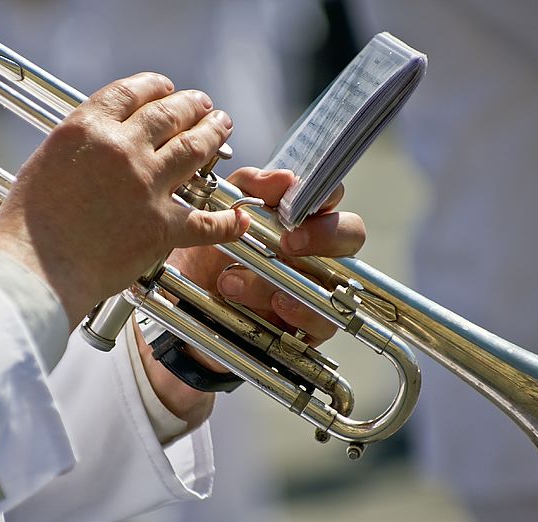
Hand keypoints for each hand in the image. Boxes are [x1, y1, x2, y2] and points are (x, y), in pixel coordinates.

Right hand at [0, 72, 248, 328]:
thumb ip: (80, 148)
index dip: (156, 87)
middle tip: (203, 105)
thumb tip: (101, 146)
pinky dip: (227, 222)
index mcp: (88, 129)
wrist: (34, 268)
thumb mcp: (46, 163)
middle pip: (170, 114)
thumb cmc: (28, 226)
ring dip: (213, 135)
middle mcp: (122, 149)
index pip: (132, 92)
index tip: (165, 88)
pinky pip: (205, 222)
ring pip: (194, 150)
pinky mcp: (161, 227)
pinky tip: (239, 218)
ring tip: (223, 127)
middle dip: (192, 105)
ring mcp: (146, 186)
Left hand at [137, 167, 364, 429]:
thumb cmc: (207, 254)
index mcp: (299, 217)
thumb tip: (284, 178)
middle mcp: (317, 251)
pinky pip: (324, 322)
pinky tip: (277, 304)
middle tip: (287, 242)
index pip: (330, 198)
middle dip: (324, 235)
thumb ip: (247, 189)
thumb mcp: (215, 215)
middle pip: (351, 235)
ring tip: (234, 280)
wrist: (186, 308)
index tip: (293, 205)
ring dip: (289, 279)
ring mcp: (318, 289)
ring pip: (332, 279)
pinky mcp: (310, 327)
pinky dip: (302, 312)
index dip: (323, 197)